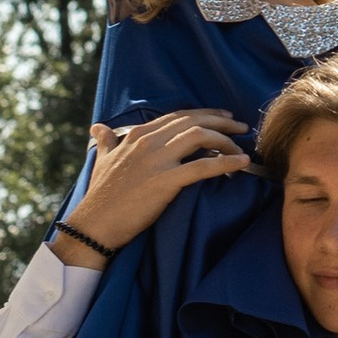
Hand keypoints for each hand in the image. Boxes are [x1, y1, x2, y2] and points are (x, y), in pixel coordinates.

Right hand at [57, 112, 251, 260]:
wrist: (95, 223)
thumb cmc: (100, 195)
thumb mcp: (102, 160)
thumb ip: (106, 141)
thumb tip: (98, 128)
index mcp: (137, 135)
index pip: (178, 116)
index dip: (204, 114)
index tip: (223, 116)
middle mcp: (148, 142)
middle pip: (193, 121)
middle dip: (222, 121)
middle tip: (241, 126)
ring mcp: (157, 160)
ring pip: (200, 137)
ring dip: (226, 140)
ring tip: (242, 148)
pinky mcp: (166, 181)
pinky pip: (203, 166)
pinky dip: (226, 162)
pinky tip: (242, 163)